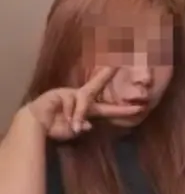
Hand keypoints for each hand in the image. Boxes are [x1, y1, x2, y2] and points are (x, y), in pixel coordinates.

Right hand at [26, 67, 143, 140]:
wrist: (35, 126)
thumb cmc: (54, 128)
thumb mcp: (72, 131)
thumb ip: (82, 126)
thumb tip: (88, 125)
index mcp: (89, 111)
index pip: (110, 109)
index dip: (124, 110)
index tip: (140, 108)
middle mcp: (83, 99)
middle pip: (97, 85)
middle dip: (107, 74)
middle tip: (120, 62)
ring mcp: (72, 94)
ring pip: (85, 103)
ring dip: (79, 115)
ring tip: (73, 125)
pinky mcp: (62, 93)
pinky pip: (73, 104)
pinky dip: (70, 113)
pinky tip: (62, 117)